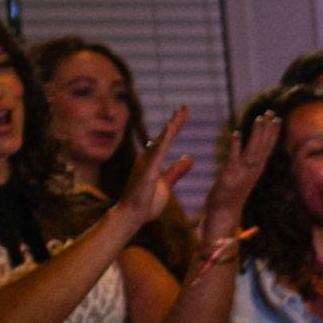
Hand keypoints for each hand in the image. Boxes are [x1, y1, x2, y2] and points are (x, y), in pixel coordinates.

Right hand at [120, 115, 201, 237]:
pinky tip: (170, 133)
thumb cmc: (146, 202)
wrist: (133, 216)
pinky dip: (163, 143)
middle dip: (175, 121)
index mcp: (154, 161)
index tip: (184, 113)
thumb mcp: (166, 185)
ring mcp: (146, 164)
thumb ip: (176, 171)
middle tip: (185, 106)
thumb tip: (189, 158)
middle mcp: (149, 159)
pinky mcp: (146, 172)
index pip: (168, 139)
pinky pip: (156, 155)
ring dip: (171, 127)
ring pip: (161, 141)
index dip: (176, 126)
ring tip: (180, 113)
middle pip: (165, 136)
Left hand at [227, 97, 284, 196]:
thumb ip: (247, 165)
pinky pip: (233, 158)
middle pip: (263, 146)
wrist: (224, 213)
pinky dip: (236, 146)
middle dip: (267, 129)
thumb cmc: (231, 195)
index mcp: (256, 169)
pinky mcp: (229, 176)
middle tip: (271, 113)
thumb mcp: (243, 177)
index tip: (277, 119)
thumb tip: (252, 155)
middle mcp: (253, 170)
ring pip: (252, 150)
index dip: (273, 133)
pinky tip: (236, 133)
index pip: (267, 148)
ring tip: (259, 119)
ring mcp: (242, 173)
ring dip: (256, 135)